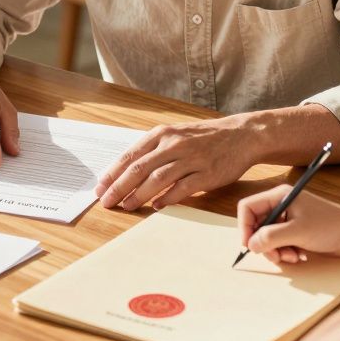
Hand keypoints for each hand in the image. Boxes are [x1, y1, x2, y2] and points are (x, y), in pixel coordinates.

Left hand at [95, 118, 256, 210]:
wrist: (240, 135)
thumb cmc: (202, 138)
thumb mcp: (174, 135)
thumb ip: (152, 151)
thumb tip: (124, 172)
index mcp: (162, 134)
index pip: (130, 155)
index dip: (113, 173)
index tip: (99, 188)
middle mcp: (174, 144)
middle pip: (140, 168)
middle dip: (119, 187)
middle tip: (106, 201)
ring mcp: (191, 158)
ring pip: (158, 178)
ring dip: (139, 194)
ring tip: (127, 206)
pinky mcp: (208, 173)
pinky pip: (183, 187)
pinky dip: (168, 197)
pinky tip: (157, 206)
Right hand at [237, 185, 339, 263]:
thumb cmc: (332, 226)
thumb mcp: (298, 232)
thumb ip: (271, 237)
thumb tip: (251, 244)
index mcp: (280, 196)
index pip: (248, 207)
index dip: (245, 227)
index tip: (250, 245)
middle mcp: (282, 204)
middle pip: (257, 224)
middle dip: (264, 243)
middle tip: (275, 257)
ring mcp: (290, 218)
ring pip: (268, 236)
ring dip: (276, 250)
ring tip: (291, 257)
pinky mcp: (297, 230)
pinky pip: (280, 242)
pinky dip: (286, 251)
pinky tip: (299, 256)